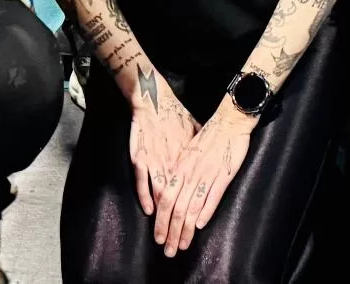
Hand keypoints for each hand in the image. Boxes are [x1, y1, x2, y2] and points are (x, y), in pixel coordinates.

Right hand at [126, 83, 200, 257]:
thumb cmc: (177, 117)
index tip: (190, 236)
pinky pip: (144, 180)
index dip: (190, 219)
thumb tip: (206, 165)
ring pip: (162, 196)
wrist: (156, 101)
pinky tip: (148, 210)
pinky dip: (146, 196)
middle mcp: (176, 164)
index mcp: (190, 161)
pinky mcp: (142, 156)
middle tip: (174, 248)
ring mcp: (158, 160)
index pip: (192, 197)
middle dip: (176, 227)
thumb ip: (197, 155)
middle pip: (178, 202)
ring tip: (161, 237)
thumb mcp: (195, 135)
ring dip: (162, 218)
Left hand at [160, 101, 253, 251]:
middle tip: (169, 250)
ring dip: (186, 229)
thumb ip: (179, 173)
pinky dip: (206, 212)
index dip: (160, 221)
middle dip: (171, 232)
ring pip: (192, 207)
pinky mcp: (223, 174)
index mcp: (180, 168)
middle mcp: (190, 173)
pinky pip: (212, 196)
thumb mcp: (187, 153)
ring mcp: (206, 174)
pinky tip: (200, 225)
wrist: (228, 122)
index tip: (159, 238)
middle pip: (176, 208)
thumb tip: (169, 193)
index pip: (164, 200)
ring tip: (184, 244)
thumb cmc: (208, 137)